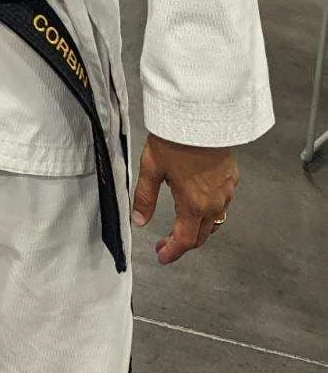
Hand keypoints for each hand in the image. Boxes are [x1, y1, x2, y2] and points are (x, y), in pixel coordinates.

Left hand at [131, 134, 237, 263]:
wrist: (202, 115)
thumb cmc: (176, 139)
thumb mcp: (152, 167)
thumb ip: (145, 197)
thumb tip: (139, 220)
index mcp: (193, 205)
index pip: (185, 240)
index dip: (172, 252)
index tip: (162, 256)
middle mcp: (214, 203)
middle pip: (201, 235)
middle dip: (183, 243)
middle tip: (166, 243)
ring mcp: (226, 191)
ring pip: (215, 221)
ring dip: (198, 229)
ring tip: (182, 226)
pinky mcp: (232, 177)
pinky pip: (223, 203)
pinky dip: (210, 211)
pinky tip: (199, 201)